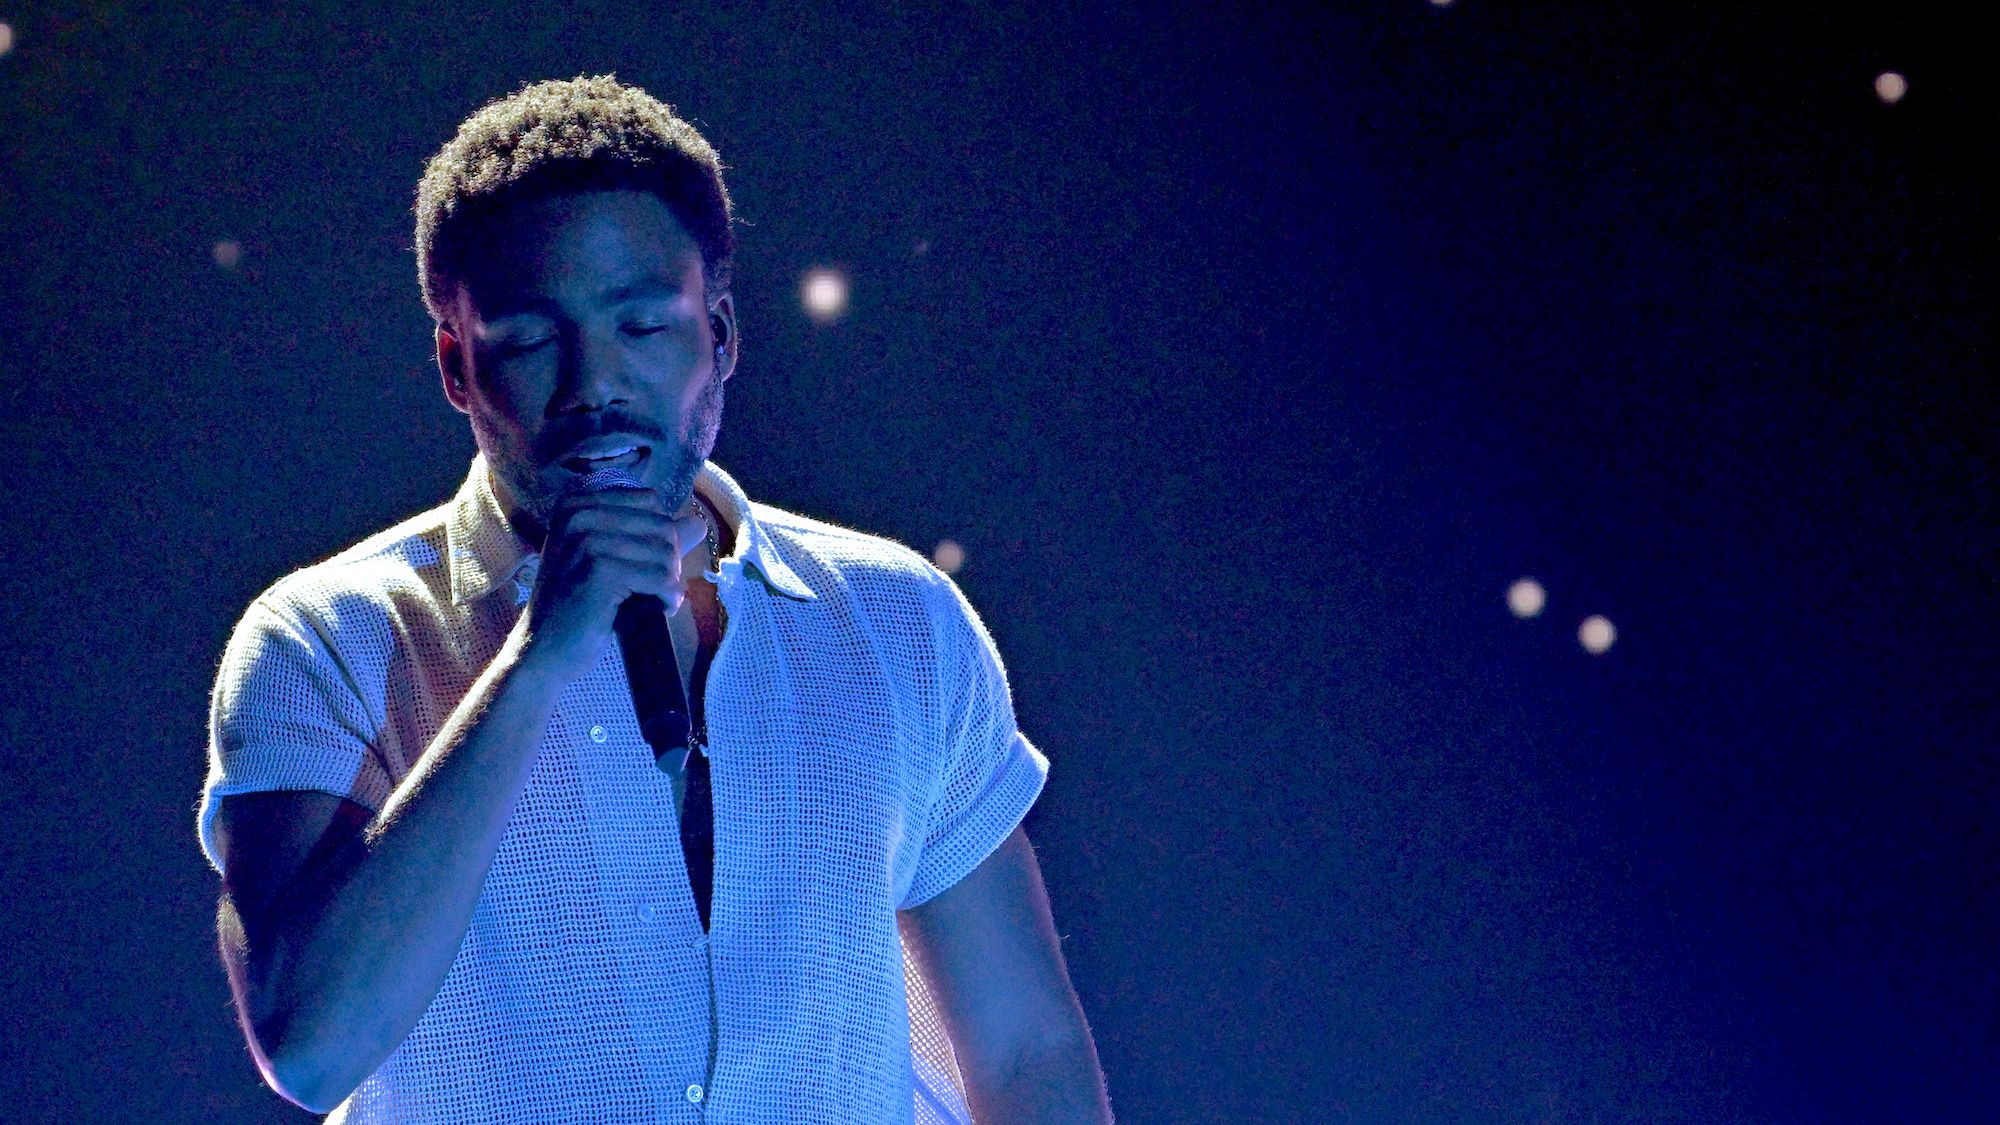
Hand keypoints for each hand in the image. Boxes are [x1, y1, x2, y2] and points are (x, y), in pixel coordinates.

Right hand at [514, 485, 709, 684]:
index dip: (659, 535)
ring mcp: (587, 542)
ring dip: (669, 582)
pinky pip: (660, 578)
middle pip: (662, 525)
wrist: (542, 650)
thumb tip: (698, 523)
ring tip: (653, 600)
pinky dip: (668, 598)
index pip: (650, 502)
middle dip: (669, 561)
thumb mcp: (609, 560)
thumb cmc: (577, 606)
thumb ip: (652, 538)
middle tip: (653, 589)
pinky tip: (657, 609)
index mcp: (576, 505)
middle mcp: (578, 516)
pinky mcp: (600, 571)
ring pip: (665, 552)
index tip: (645, 564)